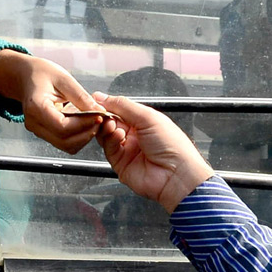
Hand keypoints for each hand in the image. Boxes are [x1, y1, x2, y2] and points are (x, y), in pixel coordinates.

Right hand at [0, 50, 104, 153]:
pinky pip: (64, 142)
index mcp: (36, 107)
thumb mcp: (64, 79)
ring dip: (83, 137)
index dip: (84, 124)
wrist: (25, 76)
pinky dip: (78, 137)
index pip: (62, 126)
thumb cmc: (42, 74)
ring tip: (94, 121)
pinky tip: (85, 124)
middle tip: (100, 120)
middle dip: (86, 133)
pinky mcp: (44, 133)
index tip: (99, 115)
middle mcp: (34, 123)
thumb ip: (81, 97)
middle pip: (64, 140)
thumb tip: (100, 111)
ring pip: (65, 145)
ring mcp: (38, 130)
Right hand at [93, 93, 212, 212]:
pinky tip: (118, 136)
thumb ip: (123, 106)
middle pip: (111, 122)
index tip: (96, 101)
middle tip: (102, 114)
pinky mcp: (120, 164)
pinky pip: (109, 149)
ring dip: (107, 128)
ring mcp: (127, 150)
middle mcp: (135, 135)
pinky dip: (110, 140)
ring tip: (112, 125)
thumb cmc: (171, 144)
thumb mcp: (147, 117)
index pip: (120, 110)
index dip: (108, 105)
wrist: (176, 175)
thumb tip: (102, 96)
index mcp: (144, 121)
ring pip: (106, 135)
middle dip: (105, 116)